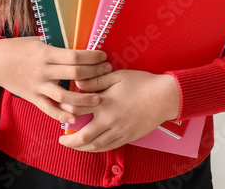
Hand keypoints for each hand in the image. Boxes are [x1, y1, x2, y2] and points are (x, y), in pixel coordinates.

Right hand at [0, 36, 111, 124]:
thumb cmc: (19, 48)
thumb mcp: (38, 41)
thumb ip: (57, 47)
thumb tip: (80, 49)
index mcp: (45, 53)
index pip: (74, 56)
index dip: (92, 57)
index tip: (103, 56)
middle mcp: (43, 71)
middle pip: (74, 75)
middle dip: (95, 74)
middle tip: (107, 72)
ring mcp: (38, 87)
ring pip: (65, 97)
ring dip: (84, 99)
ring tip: (98, 99)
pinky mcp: (33, 98)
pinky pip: (50, 110)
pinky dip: (63, 116)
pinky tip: (76, 118)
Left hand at [57, 70, 181, 152]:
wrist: (165, 97)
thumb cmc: (141, 83)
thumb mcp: (117, 76)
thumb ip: (96, 80)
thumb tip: (78, 83)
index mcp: (104, 103)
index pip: (78, 111)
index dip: (66, 112)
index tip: (60, 112)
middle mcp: (110, 120)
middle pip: (84, 137)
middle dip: (70, 141)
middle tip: (62, 140)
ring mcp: (119, 131)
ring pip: (96, 146)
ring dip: (82, 148)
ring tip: (74, 146)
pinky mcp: (128, 137)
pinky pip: (109, 147)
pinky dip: (98, 149)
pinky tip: (93, 147)